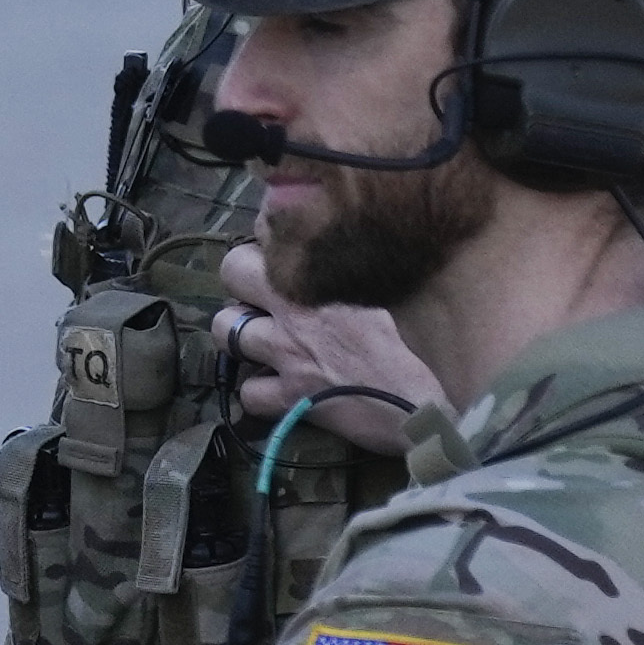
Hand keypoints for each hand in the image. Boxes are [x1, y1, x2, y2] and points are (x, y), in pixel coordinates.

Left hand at [215, 244, 438, 456]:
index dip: (261, 252)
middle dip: (239, 283)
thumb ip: (344, 279)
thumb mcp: (379, 301)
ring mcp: (286, 353)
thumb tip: (330, 262)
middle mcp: (296, 310)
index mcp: (323, 281)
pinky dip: (258, 393)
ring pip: (223, 330)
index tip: (268, 263)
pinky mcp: (287, 396)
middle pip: (232, 271)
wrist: (420, 407)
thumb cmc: (409, 352)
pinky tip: (277, 390)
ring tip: (260, 345)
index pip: (267, 237)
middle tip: (258, 302)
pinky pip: (246, 391)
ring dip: (238, 337)